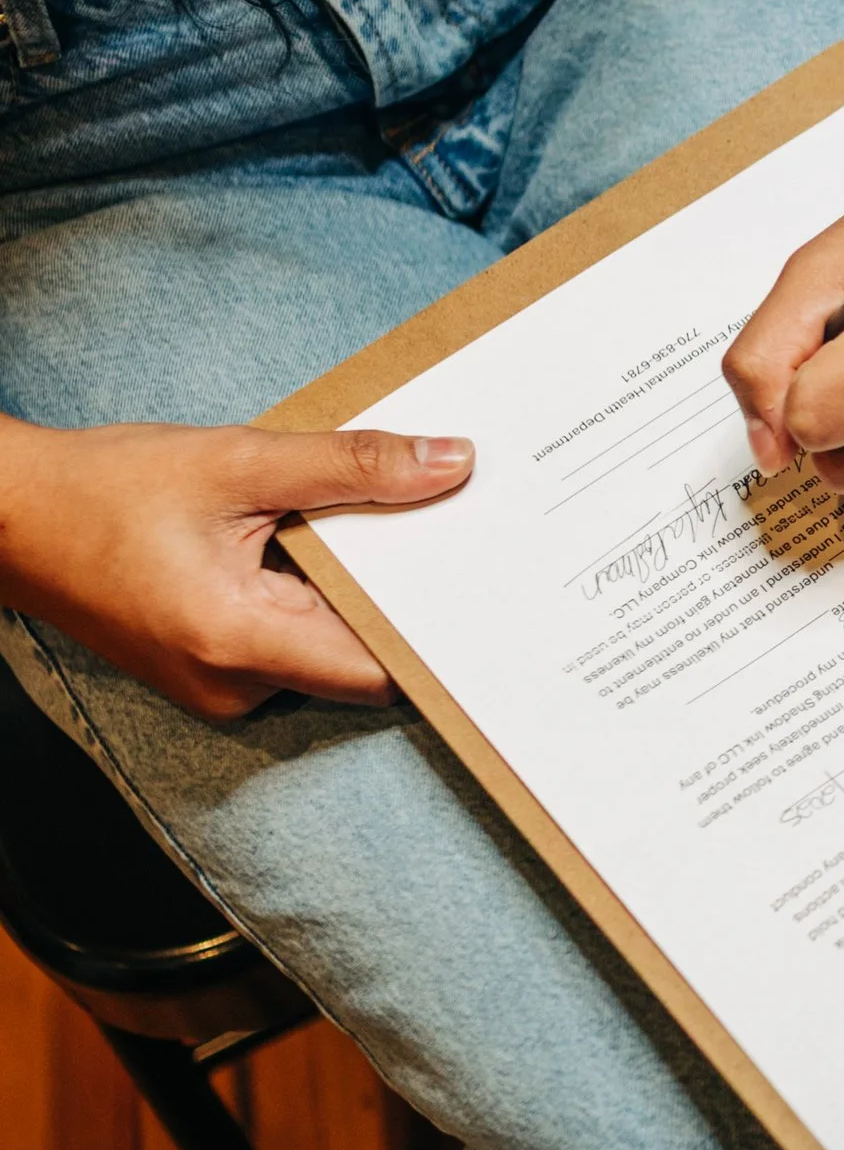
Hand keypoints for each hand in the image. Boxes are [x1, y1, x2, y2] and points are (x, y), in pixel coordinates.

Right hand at [0, 419, 473, 718]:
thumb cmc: (105, 489)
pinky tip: (330, 543)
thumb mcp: (236, 460)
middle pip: (360, 661)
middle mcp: (235, 687)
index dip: (438, 629)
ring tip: (403, 526)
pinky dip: (318, 601)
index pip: (380, 666)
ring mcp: (220, 689)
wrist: (8, 518)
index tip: (489, 578)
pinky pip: (291, 647)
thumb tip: (452, 464)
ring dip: (359, 598)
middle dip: (407, 602)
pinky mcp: (211, 672)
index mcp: (242, 643)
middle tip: (463, 534)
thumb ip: (349, 465)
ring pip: (328, 654)